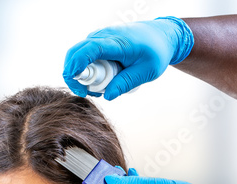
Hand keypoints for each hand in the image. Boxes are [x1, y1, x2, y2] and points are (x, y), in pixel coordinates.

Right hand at [63, 16, 193, 99]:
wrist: (163, 35)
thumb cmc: (157, 52)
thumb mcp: (147, 71)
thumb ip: (126, 83)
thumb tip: (107, 96)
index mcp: (118, 42)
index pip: (89, 50)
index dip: (77, 65)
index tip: (76, 82)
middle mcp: (105, 35)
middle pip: (76, 52)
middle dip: (72, 74)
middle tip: (84, 92)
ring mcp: (100, 36)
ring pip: (78, 53)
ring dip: (80, 72)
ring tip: (96, 88)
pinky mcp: (99, 40)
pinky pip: (84, 53)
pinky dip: (85, 67)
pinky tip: (98, 79)